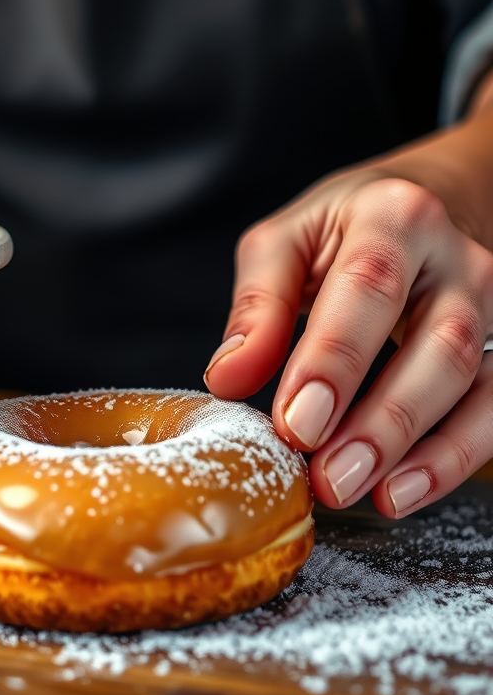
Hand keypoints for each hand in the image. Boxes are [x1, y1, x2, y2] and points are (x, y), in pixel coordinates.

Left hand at [204, 120, 492, 517]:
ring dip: (422, 452)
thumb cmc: (344, 226)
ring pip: (476, 383)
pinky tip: (403, 491)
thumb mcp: (285, 242)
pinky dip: (453, 459)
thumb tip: (228, 378)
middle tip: (328, 476)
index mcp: (394, 217)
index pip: (367, 288)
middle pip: (437, 344)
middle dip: (382, 421)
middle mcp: (458, 259)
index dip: (333, 362)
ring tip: (362, 491)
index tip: (296, 422)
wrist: (427, 203)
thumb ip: (258, 307)